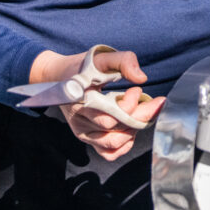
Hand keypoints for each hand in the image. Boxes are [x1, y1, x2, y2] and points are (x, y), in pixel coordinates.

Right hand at [28, 48, 165, 160]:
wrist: (60, 77)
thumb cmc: (83, 66)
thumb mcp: (103, 57)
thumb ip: (124, 61)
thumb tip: (141, 78)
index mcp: (81, 100)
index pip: (110, 115)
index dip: (130, 105)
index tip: (136, 90)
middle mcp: (80, 120)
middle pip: (116, 129)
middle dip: (140, 115)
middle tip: (150, 101)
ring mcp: (83, 132)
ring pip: (114, 143)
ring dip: (133, 129)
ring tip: (138, 112)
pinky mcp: (88, 139)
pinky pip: (108, 153)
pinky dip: (124, 145)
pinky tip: (130, 128)